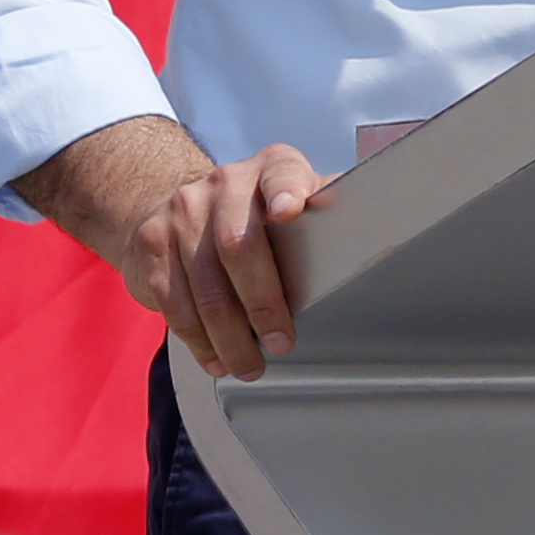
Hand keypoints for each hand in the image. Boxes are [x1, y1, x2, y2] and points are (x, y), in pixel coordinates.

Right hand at [131, 140, 326, 379]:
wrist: (173, 206)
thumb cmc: (253, 214)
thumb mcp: (293, 201)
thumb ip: (328, 213)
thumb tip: (383, 230)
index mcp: (270, 169)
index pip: (282, 174)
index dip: (286, 190)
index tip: (290, 211)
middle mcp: (224, 183)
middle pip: (238, 245)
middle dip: (262, 304)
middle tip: (282, 343)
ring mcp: (182, 211)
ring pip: (205, 285)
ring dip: (229, 337)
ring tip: (249, 366)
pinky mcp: (151, 243)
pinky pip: (173, 301)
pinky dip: (197, 340)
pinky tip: (215, 358)